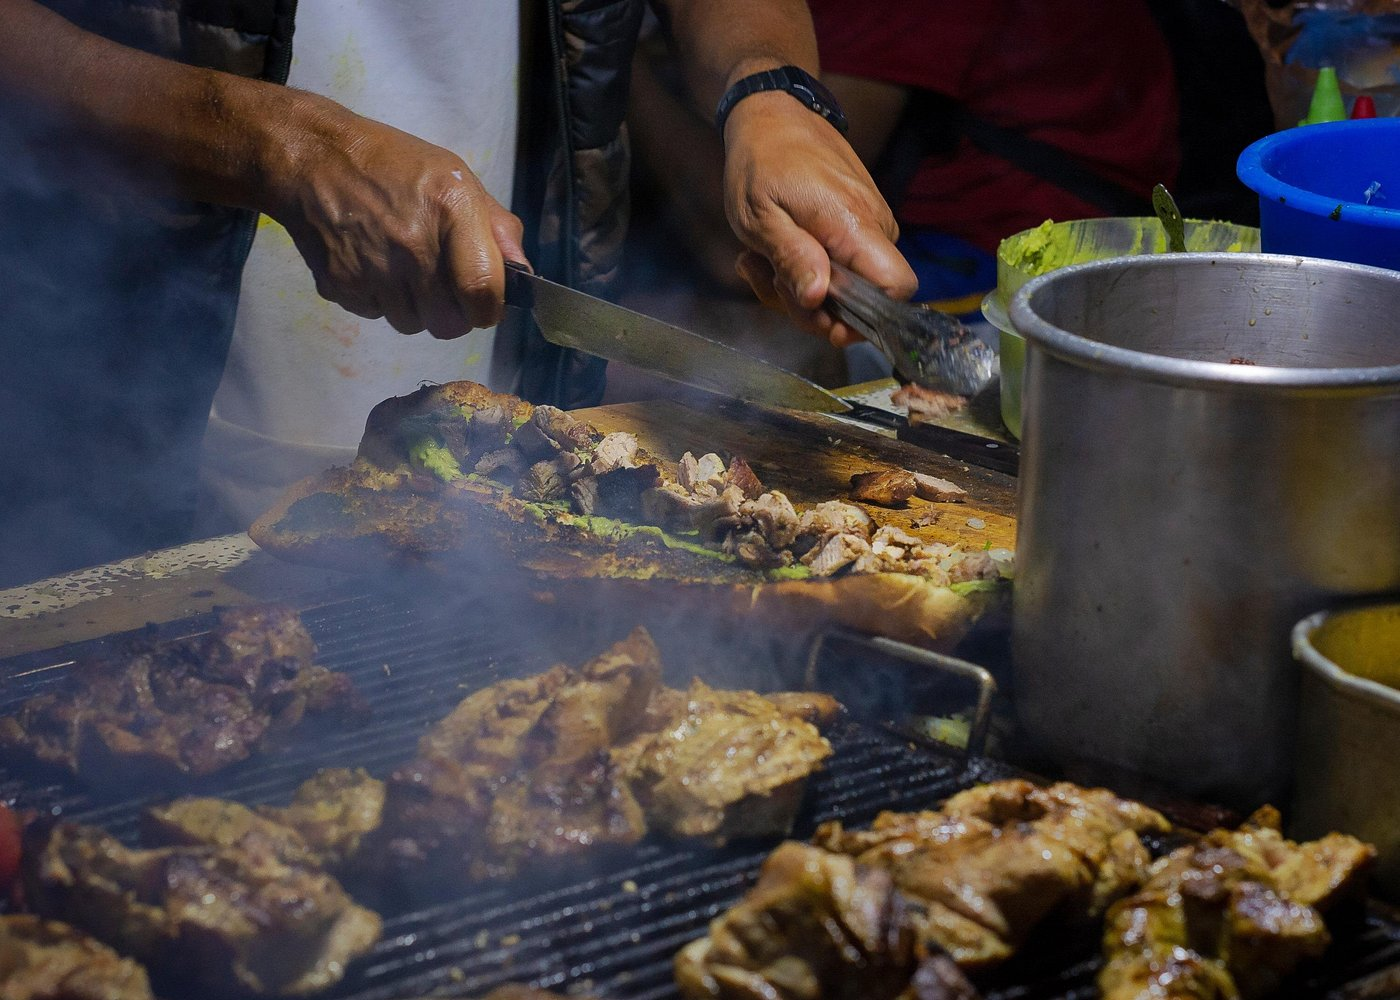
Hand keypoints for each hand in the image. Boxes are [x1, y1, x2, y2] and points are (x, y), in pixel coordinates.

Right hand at [266, 95, 525, 337]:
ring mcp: (373, 269)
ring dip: (415, 308)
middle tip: (443, 287)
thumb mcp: (456, 178)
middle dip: (453, 314)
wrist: (312, 158)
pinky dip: (380, 301)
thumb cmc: (393, 165)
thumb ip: (497, 228)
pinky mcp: (341, 285)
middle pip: (449, 324)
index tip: (484, 302)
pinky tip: (373, 265)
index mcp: (451, 211)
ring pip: (412, 326)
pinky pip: (376, 316)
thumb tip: (524, 273)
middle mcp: (413, 245)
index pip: (483, 292)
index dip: (489, 309)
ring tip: (404, 268)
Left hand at [722, 91, 916, 346]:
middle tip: (767, 276)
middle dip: (811, 308)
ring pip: (844, 290)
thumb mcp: (759, 216)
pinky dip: (801, 272)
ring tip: (759, 259)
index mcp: (856, 225)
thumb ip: (792, 257)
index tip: (818, 314)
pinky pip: (836, 269)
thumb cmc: (762, 161)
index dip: (864, 317)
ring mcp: (868, 227)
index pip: (897, 288)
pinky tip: (772, 251)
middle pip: (865, 302)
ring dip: (795, 289)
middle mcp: (874, 228)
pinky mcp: (856, 227)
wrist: (773, 114)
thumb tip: (819, 299)